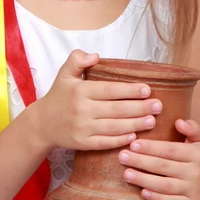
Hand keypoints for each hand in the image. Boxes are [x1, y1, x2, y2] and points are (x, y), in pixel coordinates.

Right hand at [37, 50, 162, 151]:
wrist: (41, 124)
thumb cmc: (58, 96)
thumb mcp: (64, 73)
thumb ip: (77, 59)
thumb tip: (96, 55)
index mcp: (80, 91)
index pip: (109, 90)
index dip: (129, 90)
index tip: (147, 89)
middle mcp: (82, 110)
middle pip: (116, 110)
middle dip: (139, 108)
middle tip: (158, 106)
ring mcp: (82, 128)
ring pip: (113, 127)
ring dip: (135, 124)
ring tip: (152, 120)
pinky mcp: (82, 143)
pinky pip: (104, 142)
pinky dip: (120, 140)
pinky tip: (134, 136)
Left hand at [118, 119, 199, 199]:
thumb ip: (193, 128)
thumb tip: (179, 121)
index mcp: (198, 153)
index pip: (170, 149)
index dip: (151, 147)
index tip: (133, 143)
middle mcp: (197, 172)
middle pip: (164, 167)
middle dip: (141, 161)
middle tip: (122, 156)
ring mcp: (195, 190)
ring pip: (165, 185)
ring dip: (144, 180)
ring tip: (126, 173)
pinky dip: (157, 198)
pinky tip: (142, 192)